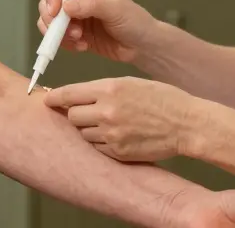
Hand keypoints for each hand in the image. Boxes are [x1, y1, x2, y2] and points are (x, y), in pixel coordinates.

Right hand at [38, 0, 155, 63]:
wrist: (142, 47)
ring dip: (59, 32)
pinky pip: (58, 37)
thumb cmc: (134, 21)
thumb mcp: (114, 10)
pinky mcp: (75, 34)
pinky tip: (82, 46)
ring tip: (79, 39)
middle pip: (49, 1)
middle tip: (64, 30)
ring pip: (50, 21)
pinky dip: (65, 43)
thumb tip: (66, 6)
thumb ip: (91, 6)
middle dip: (53, 18)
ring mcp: (75, 16)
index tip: (55, 10)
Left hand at [44, 76, 199, 162]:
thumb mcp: (130, 83)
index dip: (54, 97)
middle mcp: (107, 111)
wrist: (186, 124)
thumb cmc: (162, 99)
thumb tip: (76, 95)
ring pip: (83, 133)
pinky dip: (101, 143)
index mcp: (109, 88)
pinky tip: (116, 136)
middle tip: (87, 112)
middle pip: (72, 116)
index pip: (68, 93)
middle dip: (75, 114)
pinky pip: (97, 148)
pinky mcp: (118, 152)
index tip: (48, 99)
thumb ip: (102, 89)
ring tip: (108, 124)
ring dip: (89, 129)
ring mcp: (111, 134)